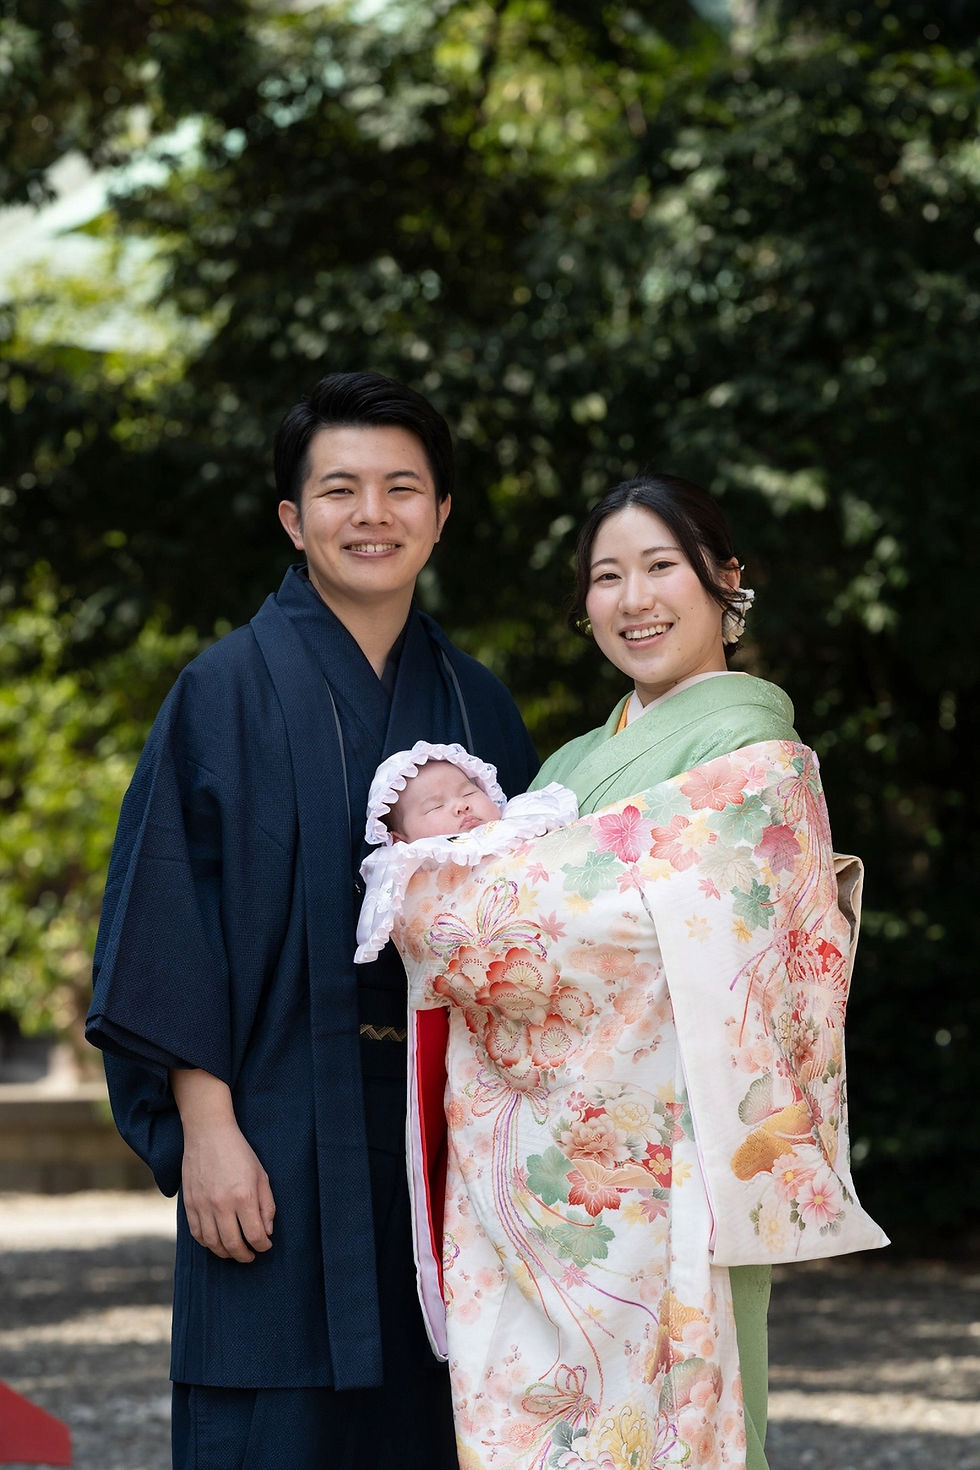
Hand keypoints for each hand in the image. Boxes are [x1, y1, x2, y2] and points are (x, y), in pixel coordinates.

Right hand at [170, 1069, 275, 1262]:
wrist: (208, 1134)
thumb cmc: (239, 1153)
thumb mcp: (261, 1175)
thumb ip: (266, 1205)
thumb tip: (267, 1231)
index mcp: (244, 1196)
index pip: (255, 1234)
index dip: (263, 1245)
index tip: (266, 1246)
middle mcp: (222, 1204)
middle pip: (233, 1244)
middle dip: (245, 1255)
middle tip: (251, 1255)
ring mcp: (202, 1205)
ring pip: (213, 1243)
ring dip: (225, 1253)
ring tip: (234, 1252)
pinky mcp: (189, 1204)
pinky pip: (196, 1234)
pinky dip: (207, 1243)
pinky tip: (216, 1242)